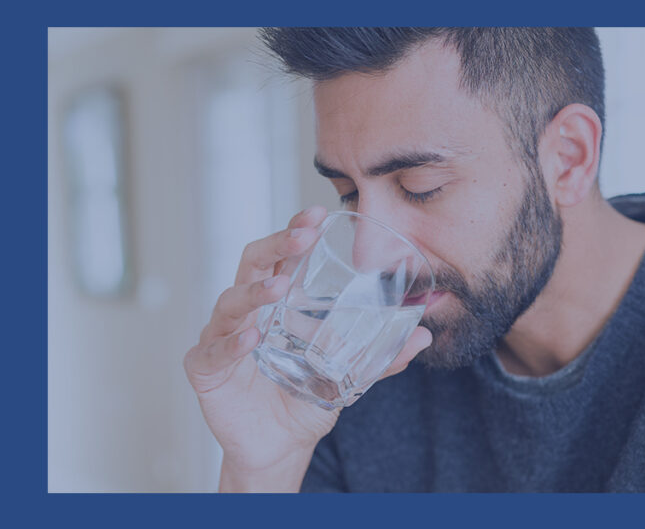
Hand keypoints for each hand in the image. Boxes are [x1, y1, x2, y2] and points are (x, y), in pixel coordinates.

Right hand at [183, 206, 432, 489]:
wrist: (282, 446)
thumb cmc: (306, 398)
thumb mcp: (350, 375)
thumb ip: (383, 357)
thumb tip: (424, 337)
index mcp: (279, 302)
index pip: (283, 256)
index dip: (296, 231)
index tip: (318, 213)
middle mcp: (248, 310)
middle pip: (253, 264)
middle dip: (276, 245)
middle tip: (303, 236)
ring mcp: (223, 335)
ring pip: (230, 301)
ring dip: (255, 292)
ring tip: (280, 288)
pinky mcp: (205, 367)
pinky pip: (214, 349)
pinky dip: (231, 342)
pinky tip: (252, 337)